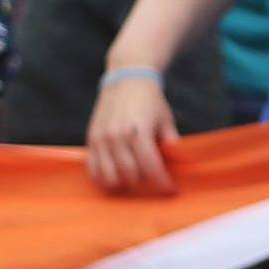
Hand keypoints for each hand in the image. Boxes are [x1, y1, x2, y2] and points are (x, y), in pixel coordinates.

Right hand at [86, 75, 176, 192]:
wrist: (126, 78)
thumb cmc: (150, 101)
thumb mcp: (166, 120)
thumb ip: (171, 144)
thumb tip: (177, 166)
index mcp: (139, 130)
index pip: (150, 167)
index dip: (162, 182)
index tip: (171, 189)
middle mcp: (117, 136)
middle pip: (130, 175)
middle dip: (146, 181)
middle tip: (154, 177)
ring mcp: (101, 138)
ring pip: (110, 177)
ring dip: (125, 182)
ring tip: (135, 176)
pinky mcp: (91, 139)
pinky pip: (94, 170)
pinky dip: (105, 178)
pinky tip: (117, 174)